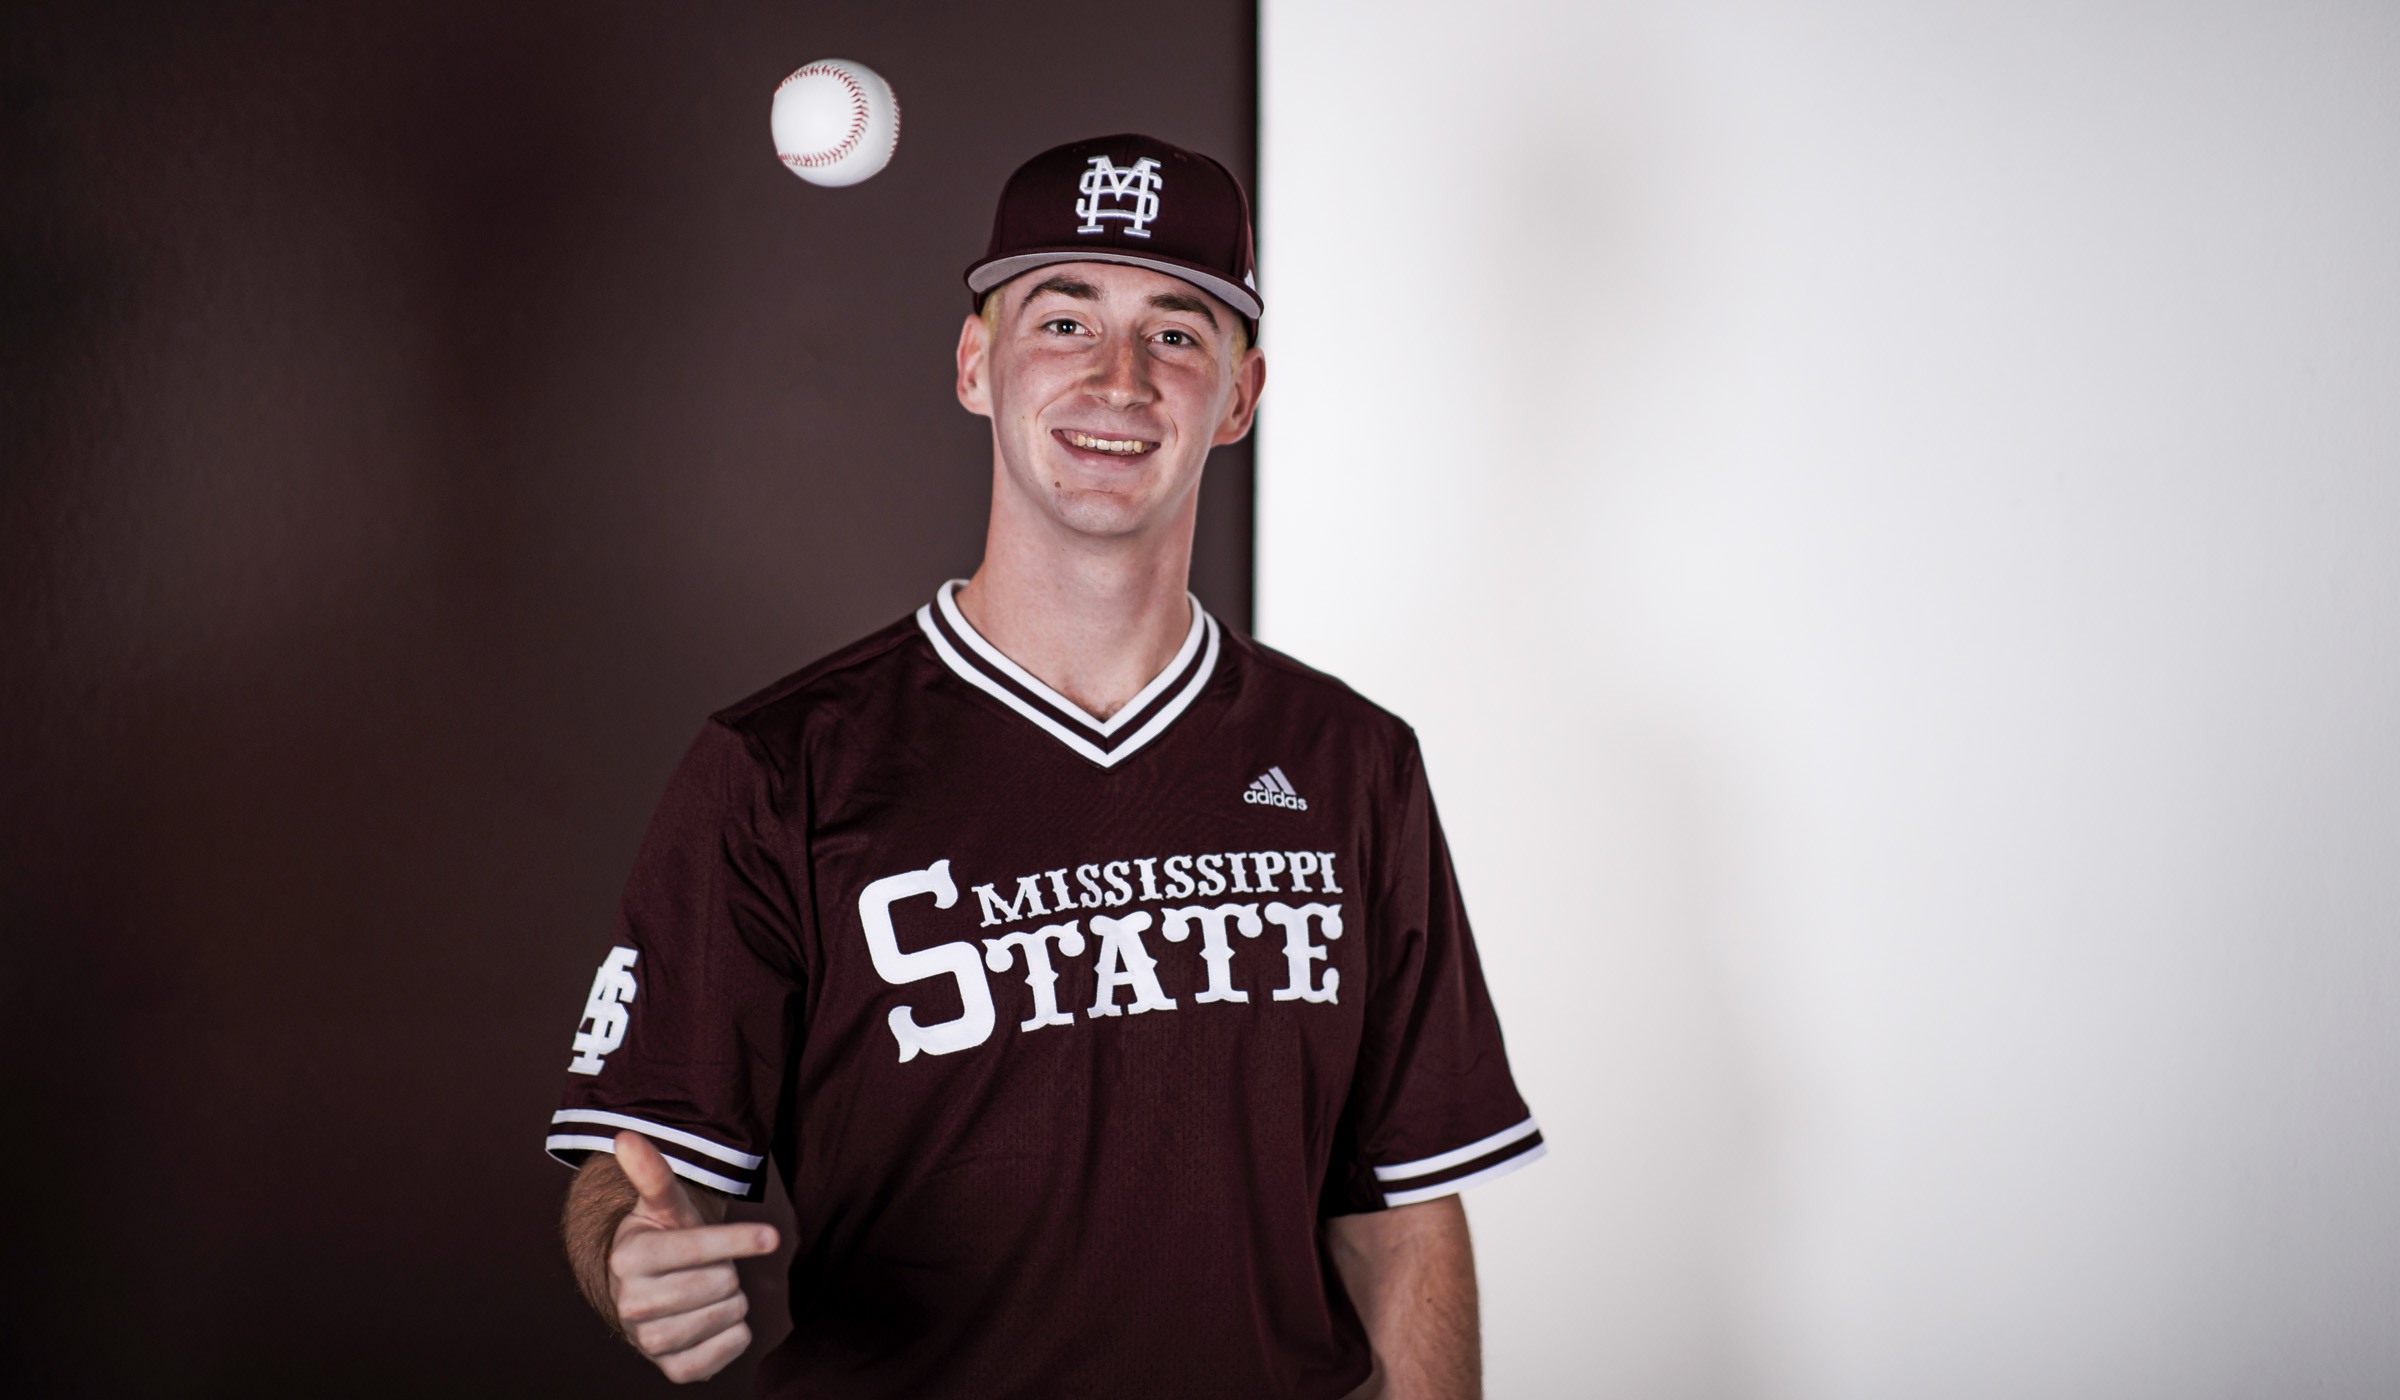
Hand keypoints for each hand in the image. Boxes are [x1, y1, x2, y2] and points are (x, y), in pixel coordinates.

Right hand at [607, 1130, 780, 1382]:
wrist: (642, 1297)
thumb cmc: (662, 1241)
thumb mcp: (662, 1207)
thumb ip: (652, 1173)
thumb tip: (625, 1136)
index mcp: (629, 1258)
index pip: (698, 1248)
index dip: (738, 1240)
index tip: (771, 1236)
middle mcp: (632, 1304)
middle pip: (722, 1282)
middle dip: (726, 1270)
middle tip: (706, 1267)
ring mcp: (650, 1343)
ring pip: (731, 1312)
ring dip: (730, 1299)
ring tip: (704, 1292)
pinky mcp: (675, 1369)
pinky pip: (734, 1346)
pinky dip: (736, 1332)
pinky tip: (711, 1321)